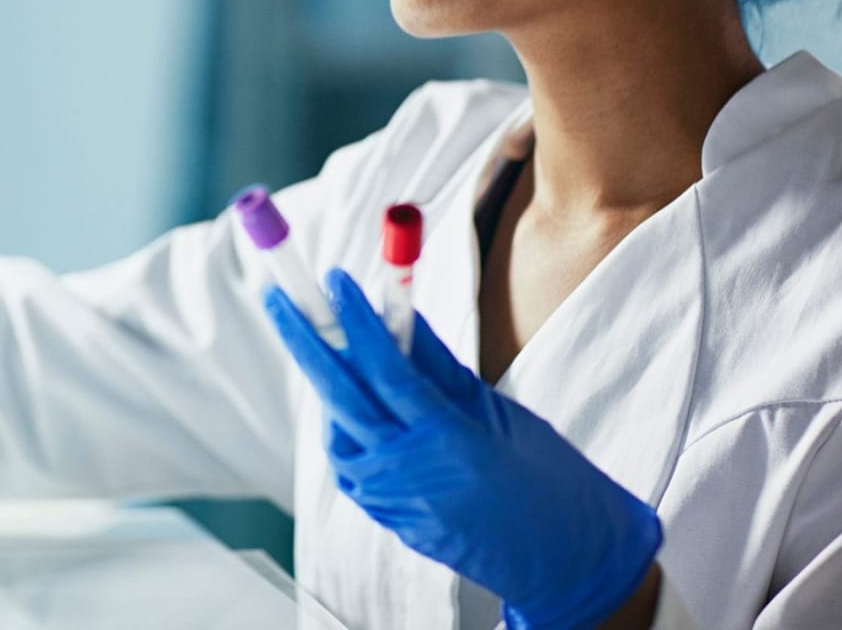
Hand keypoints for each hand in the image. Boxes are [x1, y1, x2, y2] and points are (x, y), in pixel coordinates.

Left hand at [264, 270, 659, 629]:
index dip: (357, 321)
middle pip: (341, 396)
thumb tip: (396, 310)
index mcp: (450, 442)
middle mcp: (410, 474)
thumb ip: (440, 366)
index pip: (387, 371)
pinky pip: (351, 460)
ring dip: (327, 382)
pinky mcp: (387, 519)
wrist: (564, 561)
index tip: (334, 279)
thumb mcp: (497, 412)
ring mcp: (393, 502)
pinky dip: (344, 423)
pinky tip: (355, 399)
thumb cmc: (548, 479)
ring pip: (338, 430)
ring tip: (325, 342)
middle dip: (304, 341)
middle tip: (277, 296)